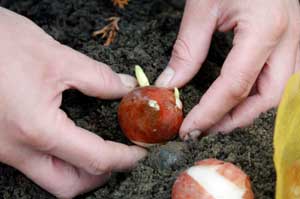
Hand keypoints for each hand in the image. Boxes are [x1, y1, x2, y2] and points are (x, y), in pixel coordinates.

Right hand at [0, 7, 145, 197]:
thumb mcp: (55, 57)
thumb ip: (97, 77)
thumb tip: (124, 88)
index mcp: (36, 129)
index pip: (93, 158)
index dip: (123, 158)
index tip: (139, 152)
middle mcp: (15, 149)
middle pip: (67, 185)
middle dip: (99, 175)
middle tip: (118, 156)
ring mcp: (2, 150)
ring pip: (48, 179)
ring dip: (78, 170)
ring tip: (96, 150)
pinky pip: (33, 164)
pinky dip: (57, 159)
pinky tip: (67, 141)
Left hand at [156, 0, 299, 137]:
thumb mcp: (203, 7)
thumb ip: (188, 49)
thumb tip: (171, 84)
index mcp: (266, 29)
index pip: (235, 86)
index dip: (210, 113)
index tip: (189, 128)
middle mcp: (289, 39)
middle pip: (266, 98)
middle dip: (234, 120)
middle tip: (205, 128)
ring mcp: (296, 41)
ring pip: (279, 94)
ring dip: (248, 112)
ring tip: (219, 120)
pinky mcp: (292, 41)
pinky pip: (281, 81)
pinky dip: (258, 97)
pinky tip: (239, 101)